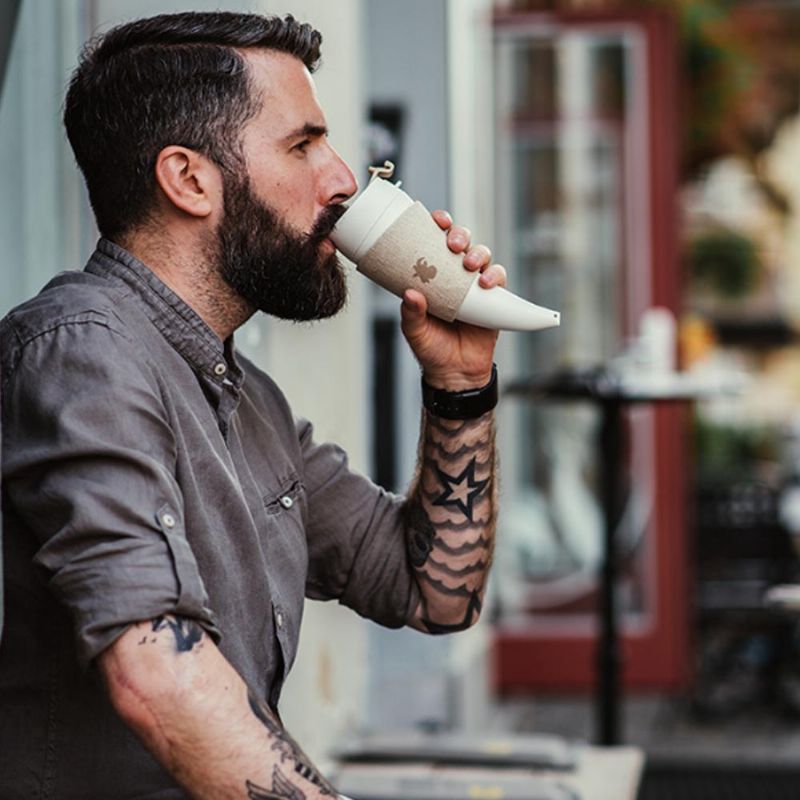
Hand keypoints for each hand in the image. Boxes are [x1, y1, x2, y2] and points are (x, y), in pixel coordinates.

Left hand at [400, 210, 505, 390]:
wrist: (455, 374)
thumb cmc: (432, 350)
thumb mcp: (415, 332)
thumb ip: (411, 313)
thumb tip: (410, 293)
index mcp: (433, 278)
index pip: (434, 244)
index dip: (438, 226)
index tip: (437, 220)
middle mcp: (454, 277)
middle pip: (462, 243)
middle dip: (459, 236)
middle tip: (453, 244)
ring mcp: (475, 287)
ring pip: (482, 256)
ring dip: (478, 254)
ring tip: (470, 265)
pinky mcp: (494, 300)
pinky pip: (499, 278)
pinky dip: (495, 275)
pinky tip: (487, 283)